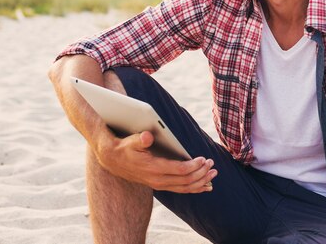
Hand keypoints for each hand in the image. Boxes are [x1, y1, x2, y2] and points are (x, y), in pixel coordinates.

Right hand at [92, 123, 217, 193]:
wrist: (112, 160)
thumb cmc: (124, 148)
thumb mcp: (130, 141)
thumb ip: (140, 139)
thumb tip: (148, 136)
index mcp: (154, 168)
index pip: (179, 170)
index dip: (194, 166)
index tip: (204, 159)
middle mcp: (158, 180)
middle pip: (186, 181)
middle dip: (201, 173)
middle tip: (212, 164)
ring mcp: (159, 184)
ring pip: (185, 188)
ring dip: (201, 182)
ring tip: (213, 175)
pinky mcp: (160, 184)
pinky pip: (181, 189)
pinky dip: (194, 188)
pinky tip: (204, 185)